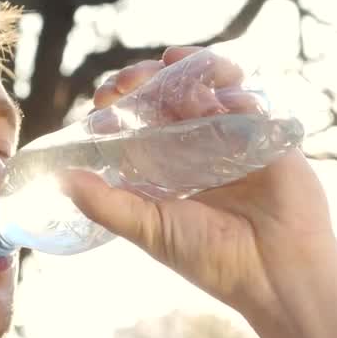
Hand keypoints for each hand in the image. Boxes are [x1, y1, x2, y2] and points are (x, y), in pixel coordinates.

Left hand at [63, 46, 336, 321]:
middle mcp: (201, 146)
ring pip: (211, 86)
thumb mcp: (148, 229)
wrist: (274, 274)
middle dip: (147, 78)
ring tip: (170, 63)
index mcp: (170, 166)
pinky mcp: (268, 135)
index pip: (140, 120)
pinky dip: (230, 88)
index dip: (121, 103)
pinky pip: (249, 99)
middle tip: (128, 80)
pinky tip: (215, 92)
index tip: (103, 98)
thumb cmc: (211, 257)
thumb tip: (62, 179)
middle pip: (171, 95)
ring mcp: (236, 137)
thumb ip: (106, 204)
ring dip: (189, 68)